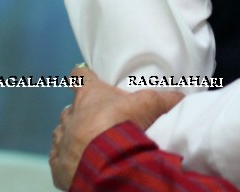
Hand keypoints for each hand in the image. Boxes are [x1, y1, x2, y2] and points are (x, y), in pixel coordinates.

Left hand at [49, 65, 182, 189]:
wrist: (105, 163)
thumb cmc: (123, 125)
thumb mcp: (150, 104)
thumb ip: (165, 98)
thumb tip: (182, 96)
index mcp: (89, 95)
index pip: (79, 76)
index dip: (83, 76)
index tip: (85, 75)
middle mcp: (71, 115)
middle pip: (70, 108)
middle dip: (80, 112)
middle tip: (97, 119)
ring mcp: (62, 140)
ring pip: (62, 132)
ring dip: (72, 135)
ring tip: (88, 142)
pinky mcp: (58, 164)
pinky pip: (58, 158)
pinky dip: (67, 159)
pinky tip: (79, 162)